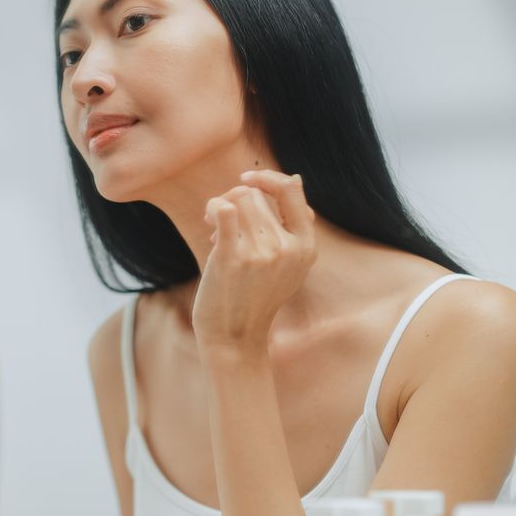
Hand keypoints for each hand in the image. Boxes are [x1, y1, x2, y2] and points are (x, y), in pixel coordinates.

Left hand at [192, 170, 316, 354]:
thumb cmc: (255, 297)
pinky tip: (209, 219)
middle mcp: (288, 248)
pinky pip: (225, 211)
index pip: (292, 189)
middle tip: (221, 222)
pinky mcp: (233, 258)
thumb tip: (294, 179)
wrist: (235, 337)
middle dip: (234, 199)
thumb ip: (294, 226)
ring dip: (219, 207)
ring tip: (215, 230)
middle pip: (256, 195)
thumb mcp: (290, 265)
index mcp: (306, 247)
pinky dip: (213, 207)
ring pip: (237, 200)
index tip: (247, 180)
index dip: (268, 178)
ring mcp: (262, 253)